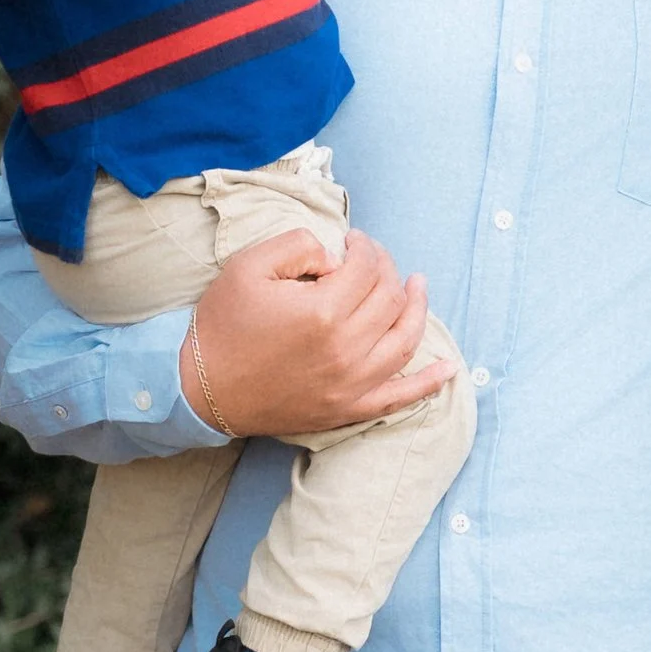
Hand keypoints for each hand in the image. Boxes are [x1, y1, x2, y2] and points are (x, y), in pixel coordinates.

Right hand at [182, 225, 455, 436]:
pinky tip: (449, 369)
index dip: (365, 247)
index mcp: (324, 311)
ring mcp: (352, 384)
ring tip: (417, 289)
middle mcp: (346, 349)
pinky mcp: (348, 409)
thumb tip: (336, 257)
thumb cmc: (223, 324)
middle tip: (372, 260)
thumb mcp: (249, 265)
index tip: (352, 242)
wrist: (202, 389)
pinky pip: (401, 397)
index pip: (367, 268)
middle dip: (387, 270)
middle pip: (389, 299)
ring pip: (405, 340)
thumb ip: (299, 245)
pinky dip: (429, 382)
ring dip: (417, 309)